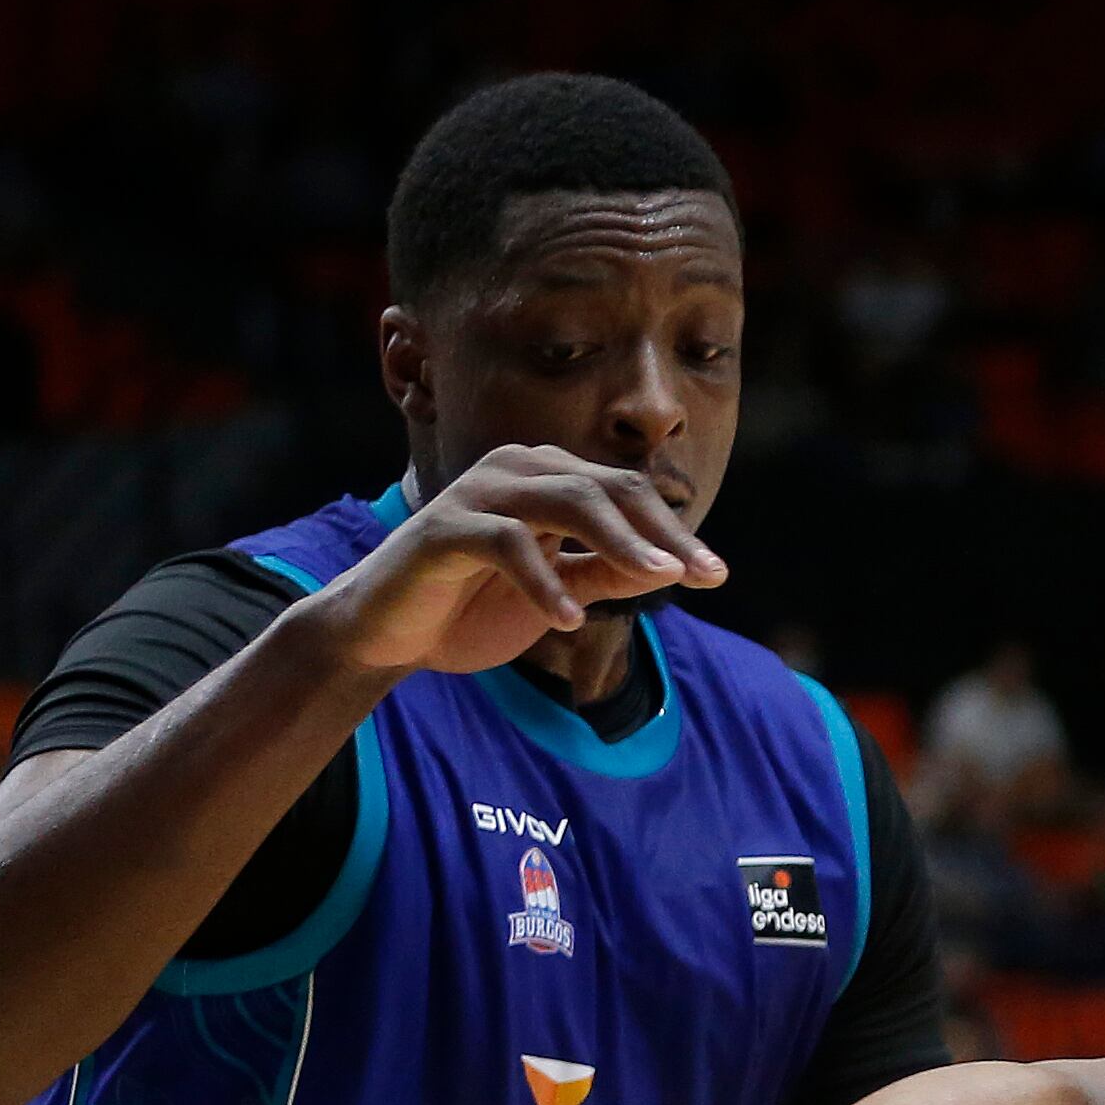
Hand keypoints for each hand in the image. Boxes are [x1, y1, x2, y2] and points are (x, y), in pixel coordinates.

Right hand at [314, 445, 727, 676]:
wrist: (389, 634)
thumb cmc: (473, 607)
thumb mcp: (558, 593)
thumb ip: (605, 574)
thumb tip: (669, 568)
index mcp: (545, 479)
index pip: (624, 493)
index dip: (672, 532)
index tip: (715, 575)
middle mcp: (514, 471)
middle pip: (603, 488)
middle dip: (659, 533)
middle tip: (700, 576)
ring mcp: (477, 494)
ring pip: (563, 501)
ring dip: (617, 543)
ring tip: (658, 582)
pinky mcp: (443, 528)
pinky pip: (505, 543)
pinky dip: (542, 580)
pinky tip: (568, 621)